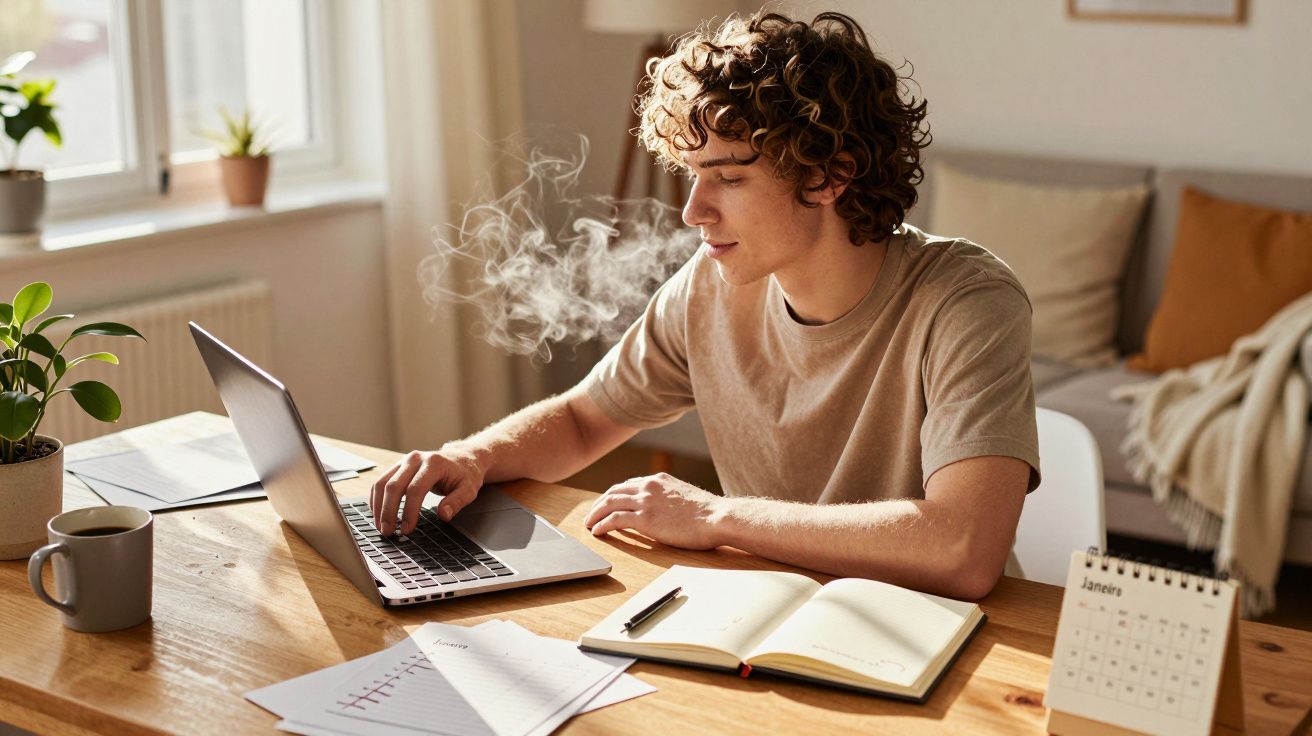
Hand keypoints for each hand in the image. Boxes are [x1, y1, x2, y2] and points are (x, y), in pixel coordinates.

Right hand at [370, 446, 484, 535]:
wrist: (461, 458)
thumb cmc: (465, 474)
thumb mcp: (468, 489)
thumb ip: (456, 502)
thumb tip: (444, 515)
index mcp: (434, 463)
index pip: (415, 489)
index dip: (409, 511)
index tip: (407, 529)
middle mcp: (415, 459)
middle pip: (394, 486)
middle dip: (388, 511)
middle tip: (388, 532)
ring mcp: (404, 461)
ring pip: (382, 483)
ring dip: (378, 507)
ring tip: (381, 527)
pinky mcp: (397, 466)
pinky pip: (380, 482)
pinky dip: (376, 499)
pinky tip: (378, 515)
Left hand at [583, 473, 727, 549]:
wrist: (716, 517)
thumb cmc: (708, 513)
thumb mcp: (685, 497)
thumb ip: (670, 498)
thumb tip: (665, 510)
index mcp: (658, 480)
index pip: (629, 484)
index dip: (615, 495)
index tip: (608, 503)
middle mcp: (648, 486)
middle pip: (614, 491)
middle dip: (600, 502)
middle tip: (592, 513)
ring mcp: (645, 501)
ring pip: (609, 503)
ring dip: (595, 513)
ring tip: (589, 523)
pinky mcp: (644, 519)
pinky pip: (614, 520)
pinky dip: (601, 525)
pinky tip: (597, 531)